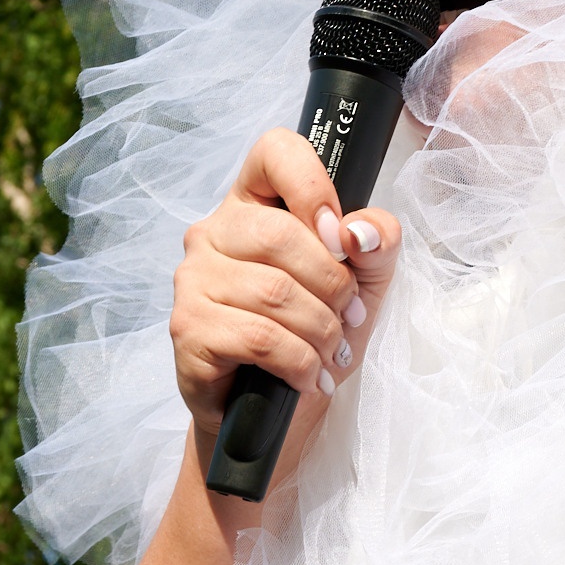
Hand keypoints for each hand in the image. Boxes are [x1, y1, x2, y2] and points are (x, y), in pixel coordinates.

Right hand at [170, 127, 403, 441]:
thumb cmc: (314, 335)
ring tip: (331, 353)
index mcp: (254, 204)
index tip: (339, 235)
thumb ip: (377, 242)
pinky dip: (299, 361)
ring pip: (273, 292)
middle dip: (333, 285)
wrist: (277, 412)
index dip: (313, 185)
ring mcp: (193, 280)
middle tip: (350, 319)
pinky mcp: (187, 329)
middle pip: (280, 233)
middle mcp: (213, 232)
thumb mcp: (366, 283)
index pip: (275, 152)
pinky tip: (308, 376)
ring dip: (321, 331)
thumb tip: (358, 232)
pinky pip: (257, 337)